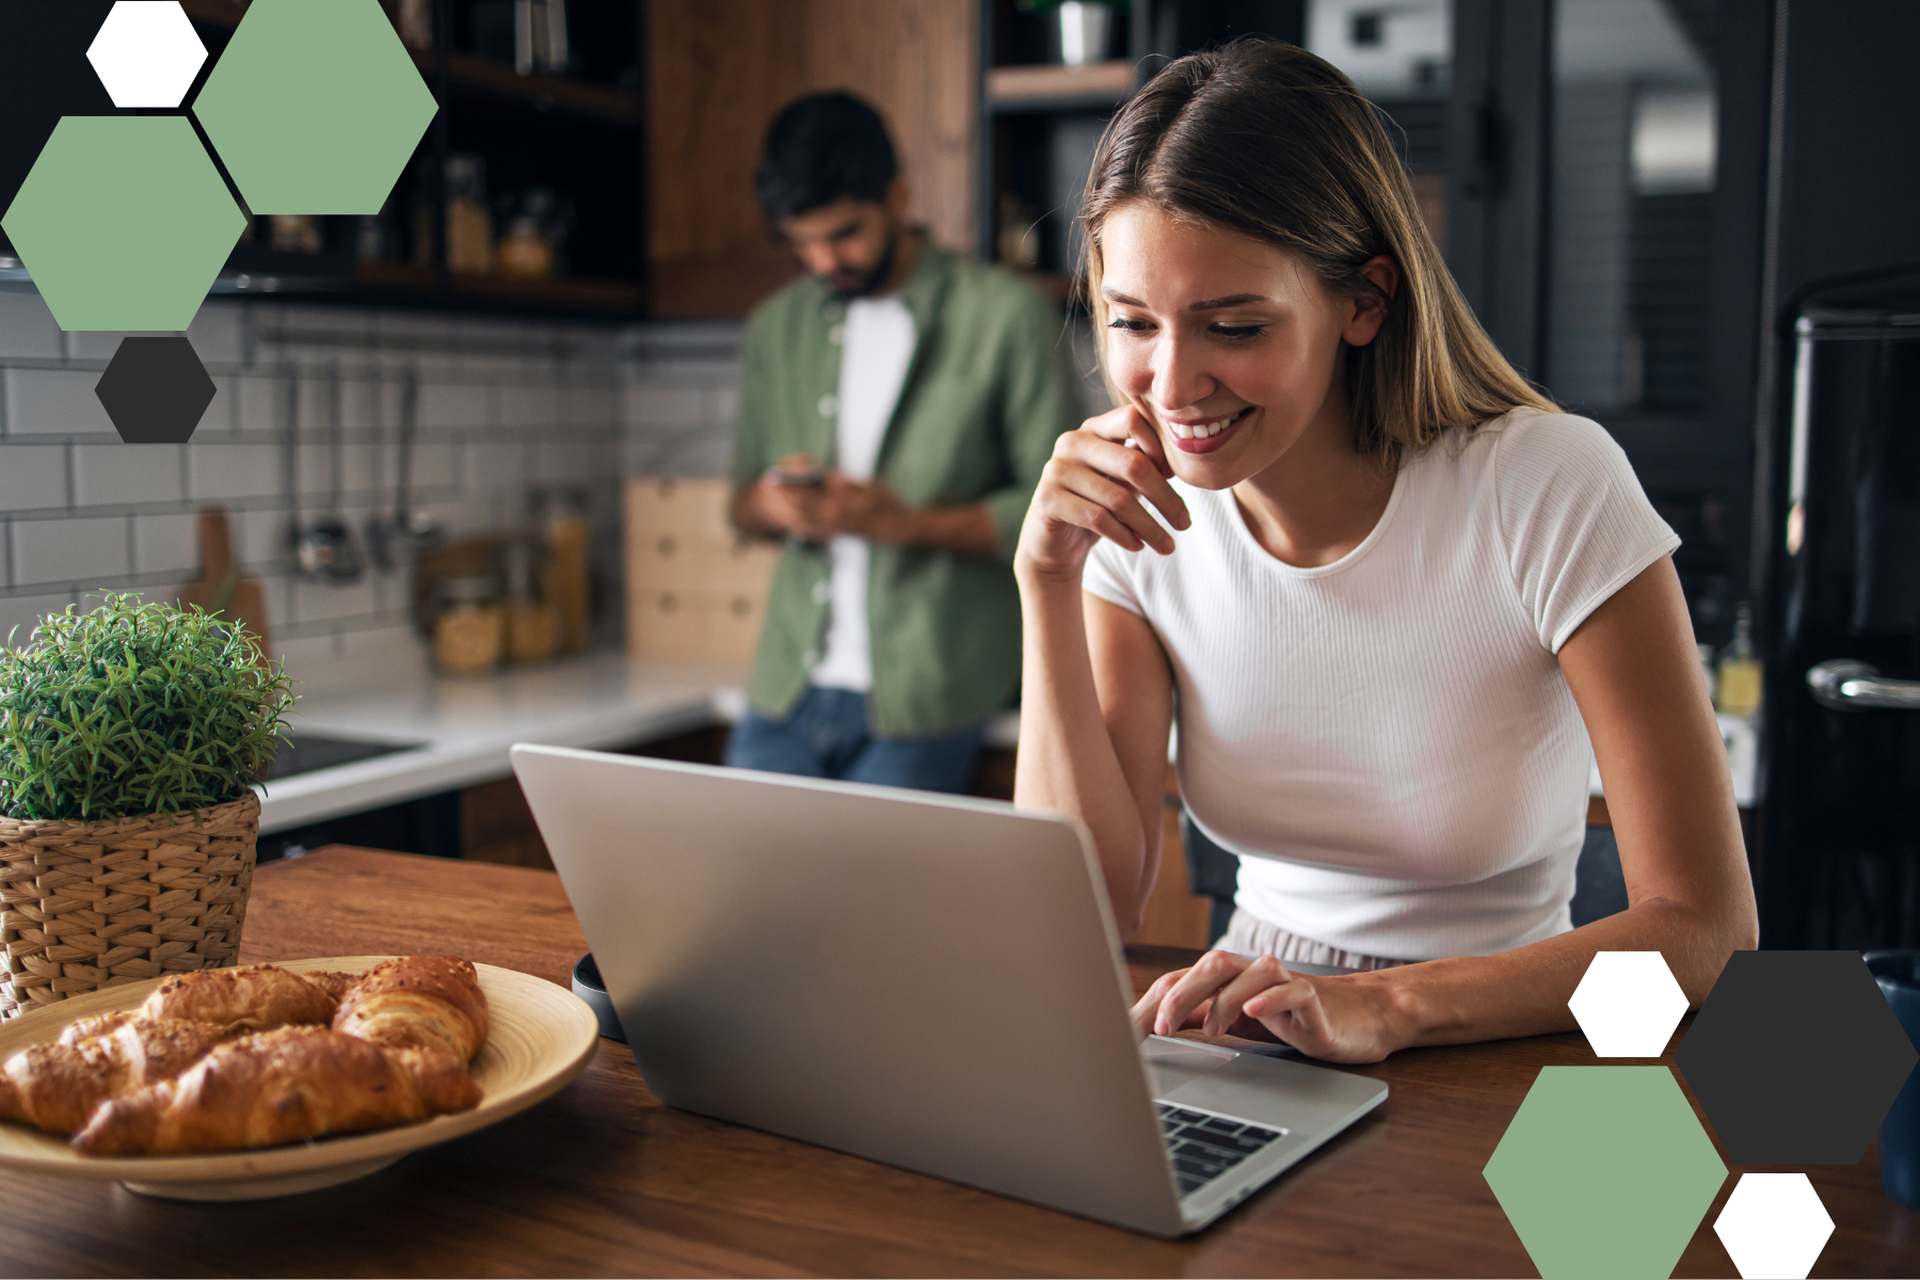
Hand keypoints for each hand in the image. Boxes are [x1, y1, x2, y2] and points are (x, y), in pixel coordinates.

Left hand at [745, 471, 910, 542]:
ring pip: (807, 521)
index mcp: (847, 503)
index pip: (814, 496)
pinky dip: (799, 524)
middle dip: (785, 499)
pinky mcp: (838, 534)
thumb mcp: (871, 486)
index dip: (794, 489)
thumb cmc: (886, 503)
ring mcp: (838, 528)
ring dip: (787, 511)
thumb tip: (828, 478)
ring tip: (773, 499)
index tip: (779, 479)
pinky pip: (814, 531)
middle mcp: (840, 518)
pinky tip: (789, 518)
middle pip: (805, 509)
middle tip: (768, 486)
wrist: (899, 528)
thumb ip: (848, 484)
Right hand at [1015, 405, 1190, 582]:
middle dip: (1165, 498)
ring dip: (1149, 527)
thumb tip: (1181, 463)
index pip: (1133, 419)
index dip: (1160, 447)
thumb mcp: (1122, 482)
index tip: (1175, 478)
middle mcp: (1072, 443)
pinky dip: (1124, 535)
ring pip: (1117, 498)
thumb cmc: (1096, 506)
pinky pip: (1097, 518)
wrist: (1055, 544)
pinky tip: (1138, 546)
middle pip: (1132, 463)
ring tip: (1167, 546)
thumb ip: (1144, 464)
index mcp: (1093, 429)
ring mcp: (1056, 470)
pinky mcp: (1047, 500)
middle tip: (1185, 524)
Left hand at [1129, 950, 1403, 1063]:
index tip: (1126, 1032)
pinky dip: (1270, 998)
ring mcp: (1284, 984)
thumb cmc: (1291, 1018)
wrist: (1360, 1017)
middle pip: (1210, 966)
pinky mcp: (1316, 1000)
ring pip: (1249, 972)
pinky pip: (1293, 990)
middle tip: (1161, 1028)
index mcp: (1228, 981)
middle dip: (1181, 995)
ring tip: (1208, 1030)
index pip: (1182, 980)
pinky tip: (1253, 1014)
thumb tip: (1145, 1026)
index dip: (1152, 1002)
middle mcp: (1252, 975)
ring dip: (1223, 1000)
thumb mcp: (1235, 1022)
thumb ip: (1195, 1017)